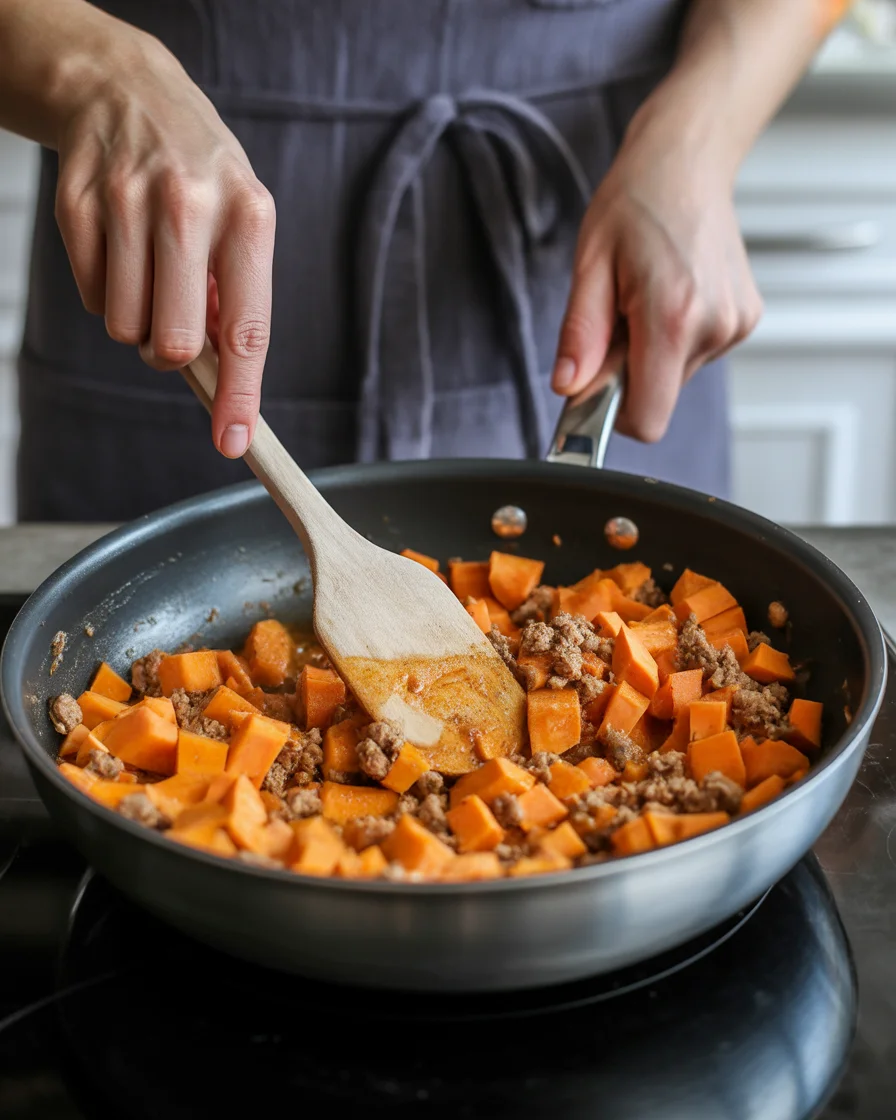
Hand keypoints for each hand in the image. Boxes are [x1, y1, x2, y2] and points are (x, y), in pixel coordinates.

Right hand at [54, 30, 274, 457]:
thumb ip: (236, 295)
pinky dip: (105, 293)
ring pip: (125, 327)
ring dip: (137, 323)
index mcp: (249, 215)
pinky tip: (119, 250)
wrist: (126, 90)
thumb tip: (223, 376)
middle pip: (175, 340)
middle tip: (174, 328)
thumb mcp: (241, 220)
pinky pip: (91, 298)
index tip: (234, 442)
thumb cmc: (200, 174)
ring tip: (149, 276)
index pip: (247, 330)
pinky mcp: (78, 202)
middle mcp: (191, 205)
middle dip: (174, 354)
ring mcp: (128, 200)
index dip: (239, 395)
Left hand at [552, 124, 761, 442]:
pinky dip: (674, 338)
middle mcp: (714, 325)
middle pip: (658, 397)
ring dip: (651, 351)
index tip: (595, 386)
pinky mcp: (744, 320)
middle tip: (618, 317)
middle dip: (628, 371)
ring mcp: (735, 324)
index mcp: (672, 317)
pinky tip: (670, 293)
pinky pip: (696, 355)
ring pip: (675, 377)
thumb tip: (568, 387)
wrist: (687, 162)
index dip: (614, 414)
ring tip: (645, 297)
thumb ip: (579, 336)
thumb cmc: (635, 203)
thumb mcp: (589, 266)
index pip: (648, 419)